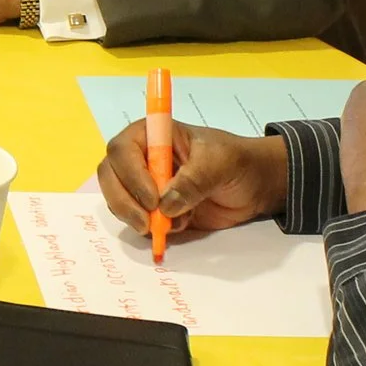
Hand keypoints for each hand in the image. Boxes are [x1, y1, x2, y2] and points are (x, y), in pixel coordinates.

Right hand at [98, 121, 289, 235]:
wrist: (255, 186)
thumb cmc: (238, 162)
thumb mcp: (221, 163)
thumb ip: (194, 180)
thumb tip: (165, 206)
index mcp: (153, 135)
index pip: (122, 150)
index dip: (131, 175)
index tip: (153, 200)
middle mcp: (141, 159)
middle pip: (110, 177)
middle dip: (123, 202)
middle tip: (147, 225)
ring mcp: (144, 186)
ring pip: (118, 202)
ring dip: (137, 218)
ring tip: (173, 224)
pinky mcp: (153, 210)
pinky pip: (137, 222)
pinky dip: (153, 230)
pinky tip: (181, 225)